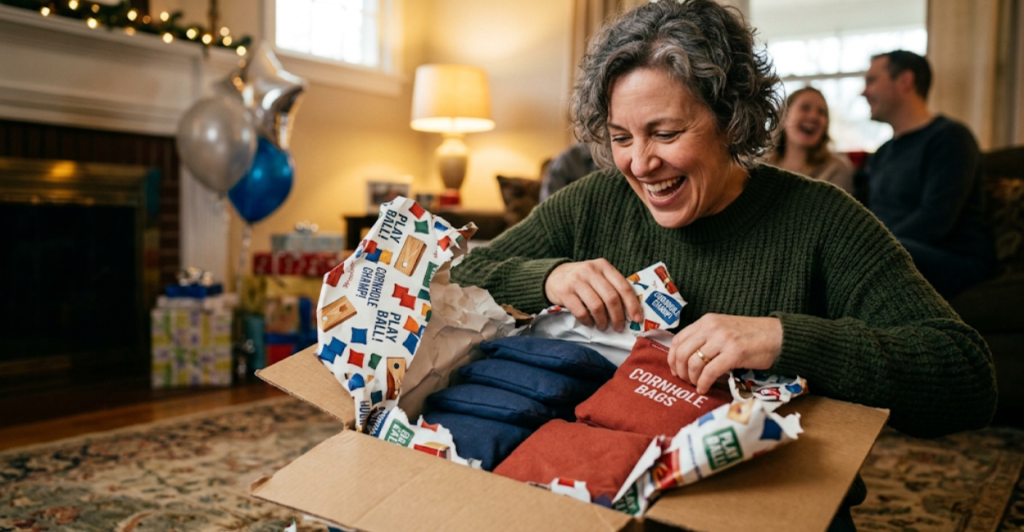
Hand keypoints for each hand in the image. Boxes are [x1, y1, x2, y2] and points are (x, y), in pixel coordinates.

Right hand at [544, 259, 643, 331]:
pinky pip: (581, 311)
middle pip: (611, 297)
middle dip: (618, 317)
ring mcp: (576, 280)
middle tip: (619, 327)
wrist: (553, 275)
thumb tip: (631, 311)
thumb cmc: (582, 279)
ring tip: (603, 326)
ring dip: (602, 321)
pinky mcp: (565, 291)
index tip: (637, 319)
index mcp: (604, 266)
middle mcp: (590, 270)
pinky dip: (588, 321)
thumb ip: (612, 286)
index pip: (623, 286)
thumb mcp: (598, 276)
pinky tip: (589, 323)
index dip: (632, 305)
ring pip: (597, 306)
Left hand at [667, 314, 782, 393]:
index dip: (673, 358)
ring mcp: (723, 339)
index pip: (678, 340)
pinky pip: (710, 371)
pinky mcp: (734, 353)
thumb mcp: (724, 330)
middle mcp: (712, 327)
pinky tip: (705, 389)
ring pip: (694, 362)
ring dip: (692, 378)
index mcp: (707, 321)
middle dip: (680, 371)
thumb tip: (686, 358)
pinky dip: (704, 383)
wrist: (778, 336)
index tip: (676, 370)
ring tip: (698, 385)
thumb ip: (706, 338)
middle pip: (682, 352)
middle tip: (686, 381)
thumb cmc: (751, 336)